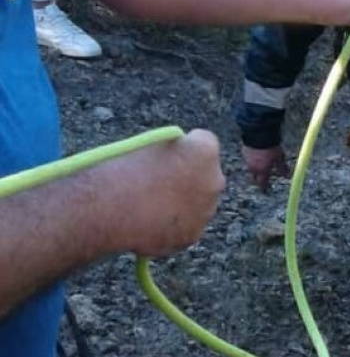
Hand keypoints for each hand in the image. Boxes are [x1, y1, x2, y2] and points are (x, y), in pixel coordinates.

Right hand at [103, 129, 225, 257]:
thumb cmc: (121, 171)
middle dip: (188, 180)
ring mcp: (206, 210)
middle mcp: (214, 179)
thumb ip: (169, 151)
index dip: (184, 149)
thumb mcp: (148, 146)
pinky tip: (147, 226)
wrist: (108, 208)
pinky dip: (171, 229)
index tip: (170, 155)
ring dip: (182, 206)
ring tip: (149, 209)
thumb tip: (170, 160)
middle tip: (161, 186)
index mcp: (204, 149)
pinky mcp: (192, 235)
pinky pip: (185, 229)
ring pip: (198, 205)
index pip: (203, 141)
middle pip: (205, 176)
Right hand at [241, 144, 289, 192]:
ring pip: (251, 168)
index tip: (265, 190)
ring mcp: (247, 160)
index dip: (264, 187)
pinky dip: (253, 161)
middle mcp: (252, 167)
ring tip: (262, 166)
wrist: (259, 133)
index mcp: (261, 170)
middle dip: (259, 179)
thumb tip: (287, 176)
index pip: (262, 183)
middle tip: (264, 179)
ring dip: (256, 169)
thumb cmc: (270, 146)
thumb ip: (282, 167)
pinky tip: (258, 156)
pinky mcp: (244, 152)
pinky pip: (248, 160)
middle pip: (255, 177)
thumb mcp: (280, 157)